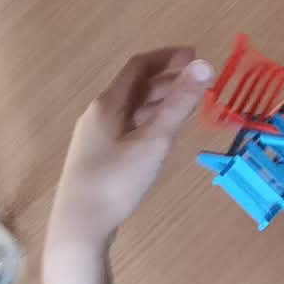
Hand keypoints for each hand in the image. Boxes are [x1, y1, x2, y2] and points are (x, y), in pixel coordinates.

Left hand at [49, 48, 212, 251]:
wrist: (79, 227)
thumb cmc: (116, 181)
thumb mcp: (154, 141)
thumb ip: (179, 104)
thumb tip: (204, 65)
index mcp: (108, 104)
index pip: (139, 66)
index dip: (168, 57)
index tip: (195, 56)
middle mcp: (98, 114)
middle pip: (134, 86)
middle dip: (167, 79)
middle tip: (197, 82)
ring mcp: (95, 136)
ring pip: (131, 108)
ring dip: (158, 101)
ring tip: (186, 105)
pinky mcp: (97, 157)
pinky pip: (127, 126)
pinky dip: (148, 121)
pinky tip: (161, 135)